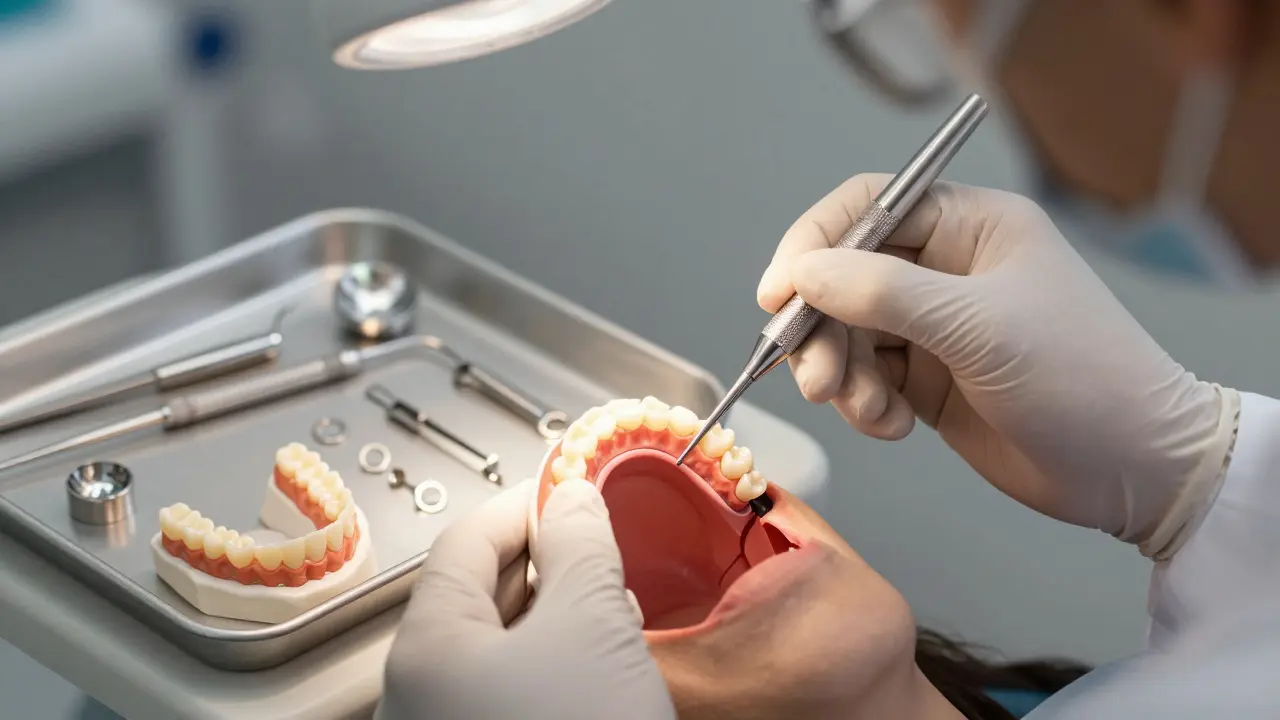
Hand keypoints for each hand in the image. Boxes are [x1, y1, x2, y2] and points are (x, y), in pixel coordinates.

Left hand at [378, 479, 673, 719]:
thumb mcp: (590, 628)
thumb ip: (580, 548)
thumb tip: (571, 496)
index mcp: (427, 647)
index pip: (467, 539)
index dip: (525, 502)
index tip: (572, 486)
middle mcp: (421, 693)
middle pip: (478, 594)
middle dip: (549, 561)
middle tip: (602, 546)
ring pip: (499, 647)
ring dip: (560, 616)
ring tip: (614, 610)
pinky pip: (512, 693)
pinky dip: (558, 666)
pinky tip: (602, 669)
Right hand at [758, 174, 1238, 558]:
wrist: (1134, 469)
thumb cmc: (1080, 378)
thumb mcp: (977, 326)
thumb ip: (882, 293)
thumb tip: (803, 273)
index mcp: (970, 226)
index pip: (867, 209)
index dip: (814, 245)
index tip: (777, 295)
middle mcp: (947, 269)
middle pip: (844, 279)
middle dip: (823, 331)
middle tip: (818, 382)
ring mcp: (936, 327)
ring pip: (847, 335)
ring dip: (842, 376)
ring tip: (870, 412)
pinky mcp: (930, 380)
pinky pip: (866, 379)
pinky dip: (865, 405)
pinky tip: (895, 427)